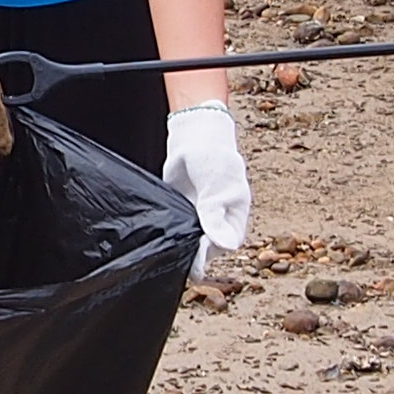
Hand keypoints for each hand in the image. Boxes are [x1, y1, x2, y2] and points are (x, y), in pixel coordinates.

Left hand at [160, 101, 249, 278]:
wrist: (195, 141)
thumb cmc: (214, 160)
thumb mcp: (216, 187)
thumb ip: (214, 214)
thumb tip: (223, 245)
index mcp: (234, 221)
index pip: (225, 245)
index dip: (210, 250)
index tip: (197, 247)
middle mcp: (217, 225)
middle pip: (206, 250)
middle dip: (193, 252)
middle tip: (178, 248)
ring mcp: (198, 222)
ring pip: (190, 243)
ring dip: (180, 245)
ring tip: (168, 244)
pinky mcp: (180, 216)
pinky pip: (176, 232)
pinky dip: (169, 234)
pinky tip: (159, 235)